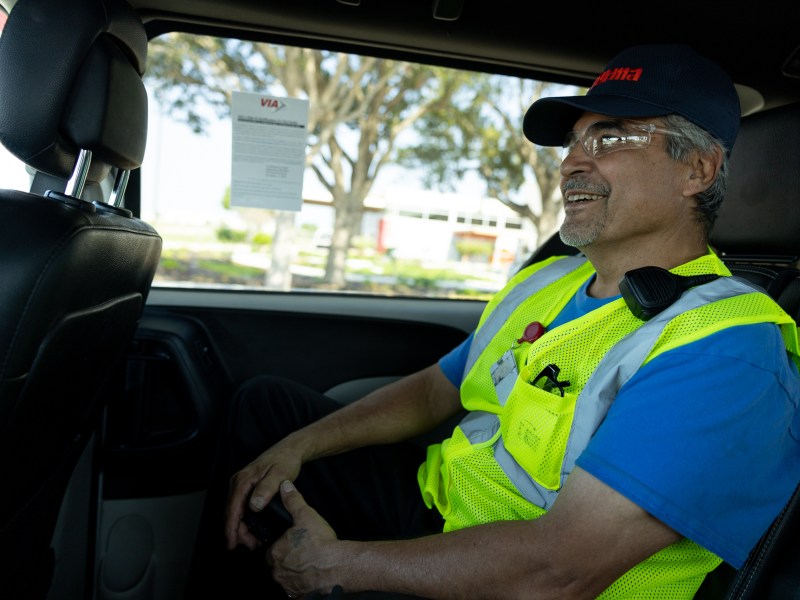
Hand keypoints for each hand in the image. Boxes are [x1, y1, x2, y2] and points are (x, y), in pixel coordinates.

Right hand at [224, 438, 303, 549]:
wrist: (290, 450)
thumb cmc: (285, 460)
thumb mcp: (279, 475)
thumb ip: (266, 489)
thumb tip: (254, 506)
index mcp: (243, 480)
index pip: (233, 508)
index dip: (231, 528)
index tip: (232, 544)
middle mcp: (238, 482)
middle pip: (232, 512)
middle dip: (237, 532)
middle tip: (250, 546)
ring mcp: (241, 484)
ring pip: (236, 511)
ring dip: (242, 527)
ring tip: (253, 542)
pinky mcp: (247, 487)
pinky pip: (241, 507)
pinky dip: (245, 519)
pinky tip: (253, 528)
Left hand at [268, 480, 341, 597]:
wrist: (337, 567)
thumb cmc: (320, 543)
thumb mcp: (306, 515)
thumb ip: (293, 500)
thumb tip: (284, 486)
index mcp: (275, 553)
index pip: (270, 550)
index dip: (279, 546)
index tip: (290, 543)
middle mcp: (278, 572)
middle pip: (276, 566)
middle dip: (285, 561)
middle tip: (300, 553)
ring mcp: (288, 585)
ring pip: (285, 578)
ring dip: (292, 573)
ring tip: (307, 564)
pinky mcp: (298, 594)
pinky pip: (296, 590)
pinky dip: (302, 584)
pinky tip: (312, 576)